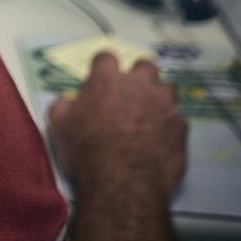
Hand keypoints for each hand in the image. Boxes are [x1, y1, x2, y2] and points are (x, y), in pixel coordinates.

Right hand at [48, 52, 188, 200]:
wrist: (123, 183)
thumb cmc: (86, 150)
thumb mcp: (59, 126)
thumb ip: (64, 106)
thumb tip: (69, 101)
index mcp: (107, 80)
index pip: (106, 57)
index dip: (103, 67)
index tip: (100, 79)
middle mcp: (140, 85)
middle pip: (145, 65)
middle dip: (139, 75)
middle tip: (131, 93)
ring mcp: (165, 105)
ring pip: (168, 89)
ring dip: (159, 98)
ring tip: (150, 116)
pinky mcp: (181, 128)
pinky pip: (178, 120)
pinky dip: (169, 126)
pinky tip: (160, 141)